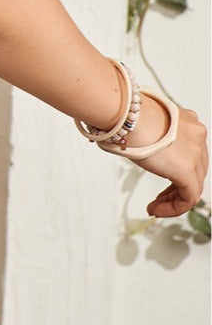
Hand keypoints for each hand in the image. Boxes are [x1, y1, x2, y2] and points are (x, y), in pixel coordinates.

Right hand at [130, 103, 207, 218]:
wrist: (127, 115)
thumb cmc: (127, 115)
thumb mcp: (146, 123)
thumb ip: (155, 135)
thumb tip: (142, 145)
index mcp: (188, 123)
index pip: (191, 153)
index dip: (176, 169)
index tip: (160, 175)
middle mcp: (197, 137)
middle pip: (194, 170)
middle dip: (175, 187)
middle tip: (158, 198)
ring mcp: (196, 154)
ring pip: (193, 185)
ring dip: (173, 199)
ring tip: (155, 207)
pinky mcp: (187, 171)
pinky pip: (188, 198)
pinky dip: (174, 207)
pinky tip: (156, 209)